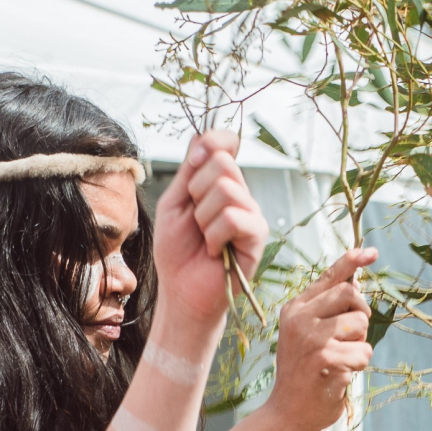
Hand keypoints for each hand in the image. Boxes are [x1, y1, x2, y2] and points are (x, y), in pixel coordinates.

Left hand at [152, 131, 267, 341]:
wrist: (182, 291)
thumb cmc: (177, 251)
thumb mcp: (174, 203)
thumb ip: (188, 172)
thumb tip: (202, 139)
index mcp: (219, 182)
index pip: (225, 143)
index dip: (211, 142)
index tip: (193, 161)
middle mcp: (240, 194)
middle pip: (223, 162)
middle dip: (196, 191)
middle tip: (195, 219)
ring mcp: (251, 214)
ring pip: (227, 189)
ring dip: (203, 217)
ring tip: (205, 238)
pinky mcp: (257, 236)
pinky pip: (233, 217)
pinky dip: (215, 235)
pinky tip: (215, 251)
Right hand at [268, 249, 374, 430]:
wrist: (287, 413)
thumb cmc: (303, 373)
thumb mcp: (306, 335)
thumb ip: (326, 310)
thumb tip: (356, 283)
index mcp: (295, 309)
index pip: (329, 276)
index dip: (352, 261)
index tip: (372, 252)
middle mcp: (300, 319)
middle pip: (350, 294)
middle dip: (361, 314)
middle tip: (351, 335)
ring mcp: (313, 338)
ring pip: (361, 323)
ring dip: (360, 344)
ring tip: (340, 359)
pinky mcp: (327, 359)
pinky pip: (364, 352)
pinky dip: (359, 365)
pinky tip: (340, 375)